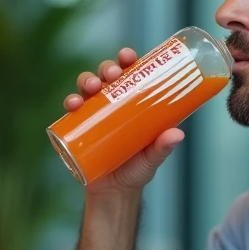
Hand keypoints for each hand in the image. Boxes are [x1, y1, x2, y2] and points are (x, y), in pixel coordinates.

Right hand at [65, 47, 183, 194]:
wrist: (114, 193)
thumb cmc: (137, 170)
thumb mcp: (152, 158)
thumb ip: (162, 147)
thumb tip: (177, 134)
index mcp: (134, 103)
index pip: (131, 74)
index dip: (128, 60)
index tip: (128, 56)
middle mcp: (114, 103)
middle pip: (108, 76)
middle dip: (107, 68)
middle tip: (112, 74)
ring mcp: (95, 114)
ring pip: (88, 87)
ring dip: (87, 80)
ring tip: (92, 87)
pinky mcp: (79, 127)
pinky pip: (73, 109)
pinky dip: (71, 102)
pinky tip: (73, 104)